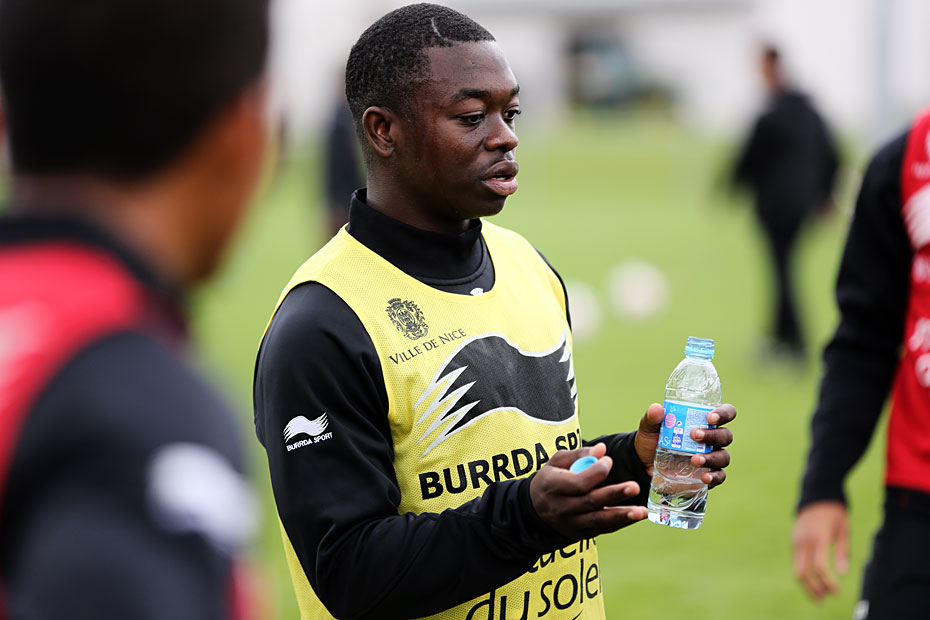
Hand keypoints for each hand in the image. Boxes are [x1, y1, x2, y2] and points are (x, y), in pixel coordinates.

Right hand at [530, 443, 646, 539]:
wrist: (535, 511)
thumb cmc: (550, 481)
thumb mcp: (557, 463)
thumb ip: (579, 454)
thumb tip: (602, 449)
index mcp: (554, 486)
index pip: (577, 483)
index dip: (595, 472)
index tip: (609, 461)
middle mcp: (562, 507)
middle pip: (590, 502)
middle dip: (614, 494)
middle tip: (634, 486)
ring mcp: (572, 523)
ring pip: (599, 520)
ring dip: (622, 516)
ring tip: (642, 511)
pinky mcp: (582, 533)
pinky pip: (603, 528)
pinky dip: (621, 522)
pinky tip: (636, 516)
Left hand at [633, 403, 734, 487]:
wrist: (644, 465)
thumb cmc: (652, 441)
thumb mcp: (649, 428)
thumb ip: (652, 418)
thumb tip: (657, 408)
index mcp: (702, 421)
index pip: (725, 412)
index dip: (723, 413)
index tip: (710, 417)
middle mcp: (711, 439)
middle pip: (725, 435)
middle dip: (712, 435)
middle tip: (694, 435)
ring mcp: (711, 457)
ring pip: (724, 456)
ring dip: (712, 457)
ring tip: (694, 459)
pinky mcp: (708, 474)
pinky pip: (719, 476)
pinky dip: (714, 476)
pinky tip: (704, 477)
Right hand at [792, 501, 848, 600]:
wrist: (816, 493)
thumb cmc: (834, 512)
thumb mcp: (844, 529)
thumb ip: (843, 552)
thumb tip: (842, 574)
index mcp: (818, 538)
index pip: (820, 567)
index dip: (828, 582)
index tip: (837, 591)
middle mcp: (803, 541)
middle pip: (803, 573)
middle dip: (813, 589)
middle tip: (824, 599)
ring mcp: (796, 540)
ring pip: (796, 569)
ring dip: (807, 584)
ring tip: (819, 594)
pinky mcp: (793, 540)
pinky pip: (796, 561)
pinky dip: (804, 573)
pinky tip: (814, 579)